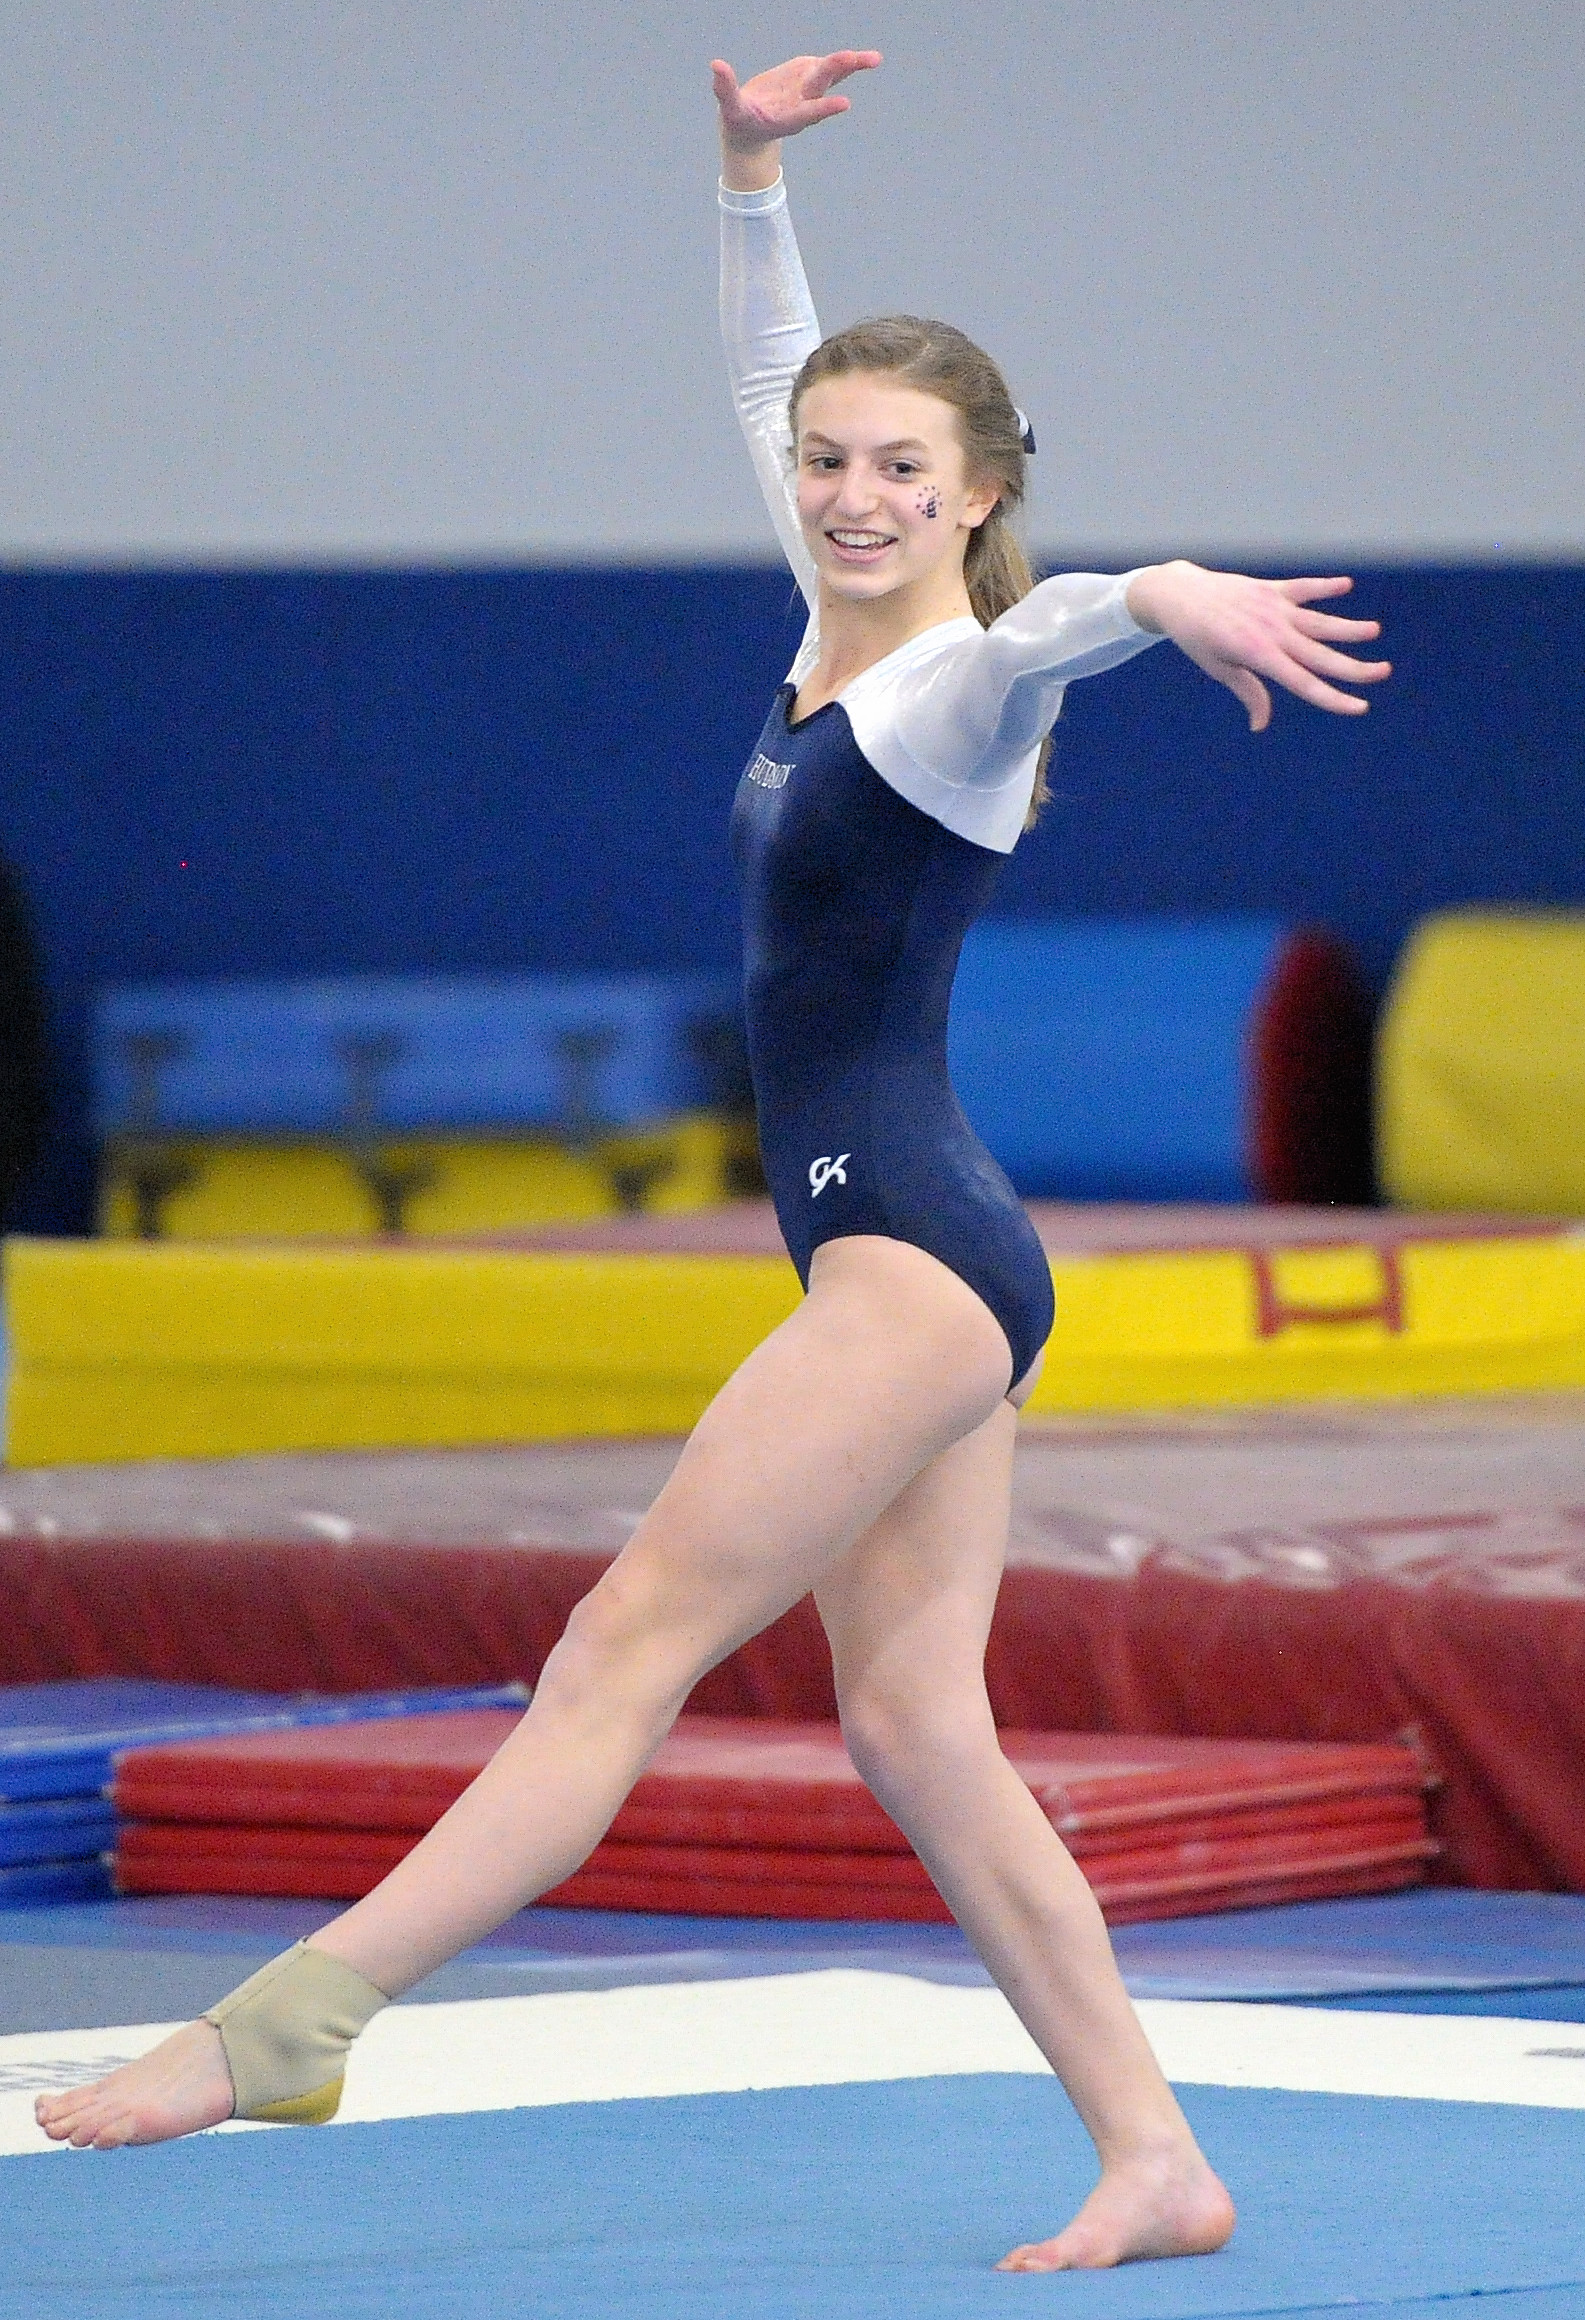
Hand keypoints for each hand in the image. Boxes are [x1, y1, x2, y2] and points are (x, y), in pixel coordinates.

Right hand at [712, 50, 880, 186]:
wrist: (753, 126)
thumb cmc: (741, 122)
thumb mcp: (730, 111)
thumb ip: (724, 91)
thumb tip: (715, 65)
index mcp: (788, 117)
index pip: (808, 111)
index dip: (824, 107)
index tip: (844, 103)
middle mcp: (802, 102)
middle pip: (821, 84)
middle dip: (837, 70)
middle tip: (854, 59)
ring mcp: (808, 89)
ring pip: (832, 74)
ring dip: (851, 65)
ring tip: (874, 59)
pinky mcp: (808, 76)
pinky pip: (829, 67)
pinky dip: (845, 62)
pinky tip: (863, 58)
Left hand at [1125, 562, 1390, 729]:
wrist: (1181, 596)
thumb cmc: (1198, 638)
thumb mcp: (1219, 669)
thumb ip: (1248, 692)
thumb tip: (1261, 725)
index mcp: (1259, 656)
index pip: (1304, 683)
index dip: (1333, 697)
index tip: (1360, 707)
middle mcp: (1272, 631)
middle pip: (1321, 655)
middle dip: (1354, 667)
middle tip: (1384, 672)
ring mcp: (1275, 608)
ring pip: (1319, 621)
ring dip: (1348, 628)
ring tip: (1374, 631)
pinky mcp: (1272, 589)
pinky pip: (1303, 588)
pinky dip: (1324, 586)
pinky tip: (1346, 585)